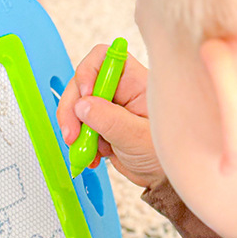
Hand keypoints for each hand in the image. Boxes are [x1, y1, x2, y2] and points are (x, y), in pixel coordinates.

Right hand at [57, 45, 164, 187]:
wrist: (163, 179)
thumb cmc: (164, 153)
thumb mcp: (138, 137)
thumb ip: (111, 120)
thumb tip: (82, 105)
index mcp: (134, 83)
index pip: (104, 58)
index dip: (88, 72)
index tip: (85, 95)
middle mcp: (119, 91)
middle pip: (82, 85)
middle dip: (72, 109)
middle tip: (72, 135)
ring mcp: (108, 109)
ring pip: (77, 108)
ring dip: (74, 130)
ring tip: (85, 152)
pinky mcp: (100, 127)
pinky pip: (79, 129)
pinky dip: (79, 145)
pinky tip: (90, 158)